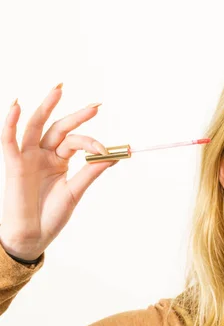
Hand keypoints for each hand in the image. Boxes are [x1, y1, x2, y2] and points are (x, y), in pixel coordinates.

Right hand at [0, 83, 115, 260]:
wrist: (32, 236)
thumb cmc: (51, 216)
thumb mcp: (75, 192)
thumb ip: (90, 173)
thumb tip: (112, 156)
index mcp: (59, 160)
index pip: (76, 141)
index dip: (92, 142)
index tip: (106, 151)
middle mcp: (43, 154)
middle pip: (59, 128)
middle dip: (76, 115)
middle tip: (97, 105)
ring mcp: (27, 157)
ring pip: (35, 126)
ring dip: (46, 107)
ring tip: (59, 89)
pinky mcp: (13, 165)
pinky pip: (9, 140)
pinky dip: (10, 123)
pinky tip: (17, 106)